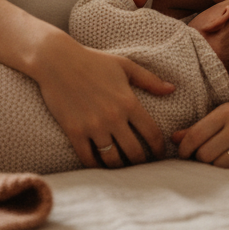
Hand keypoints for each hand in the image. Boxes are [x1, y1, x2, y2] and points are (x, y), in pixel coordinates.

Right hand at [32, 33, 173, 168]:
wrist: (56, 60)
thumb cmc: (92, 60)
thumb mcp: (124, 65)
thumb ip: (149, 79)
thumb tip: (172, 89)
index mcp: (128, 102)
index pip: (152, 134)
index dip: (159, 149)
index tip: (160, 155)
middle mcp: (113, 117)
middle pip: (135, 153)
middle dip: (141, 163)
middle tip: (142, 166)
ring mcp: (93, 126)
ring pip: (113, 160)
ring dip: (120, 168)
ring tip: (123, 168)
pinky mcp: (74, 131)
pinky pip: (88, 158)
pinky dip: (96, 166)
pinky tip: (100, 165)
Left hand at [173, 98, 228, 167]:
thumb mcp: (227, 112)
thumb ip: (201, 126)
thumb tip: (174, 138)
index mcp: (227, 112)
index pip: (195, 135)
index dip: (184, 149)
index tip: (183, 154)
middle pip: (204, 154)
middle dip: (200, 159)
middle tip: (203, 157)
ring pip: (219, 166)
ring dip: (215, 166)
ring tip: (219, 158)